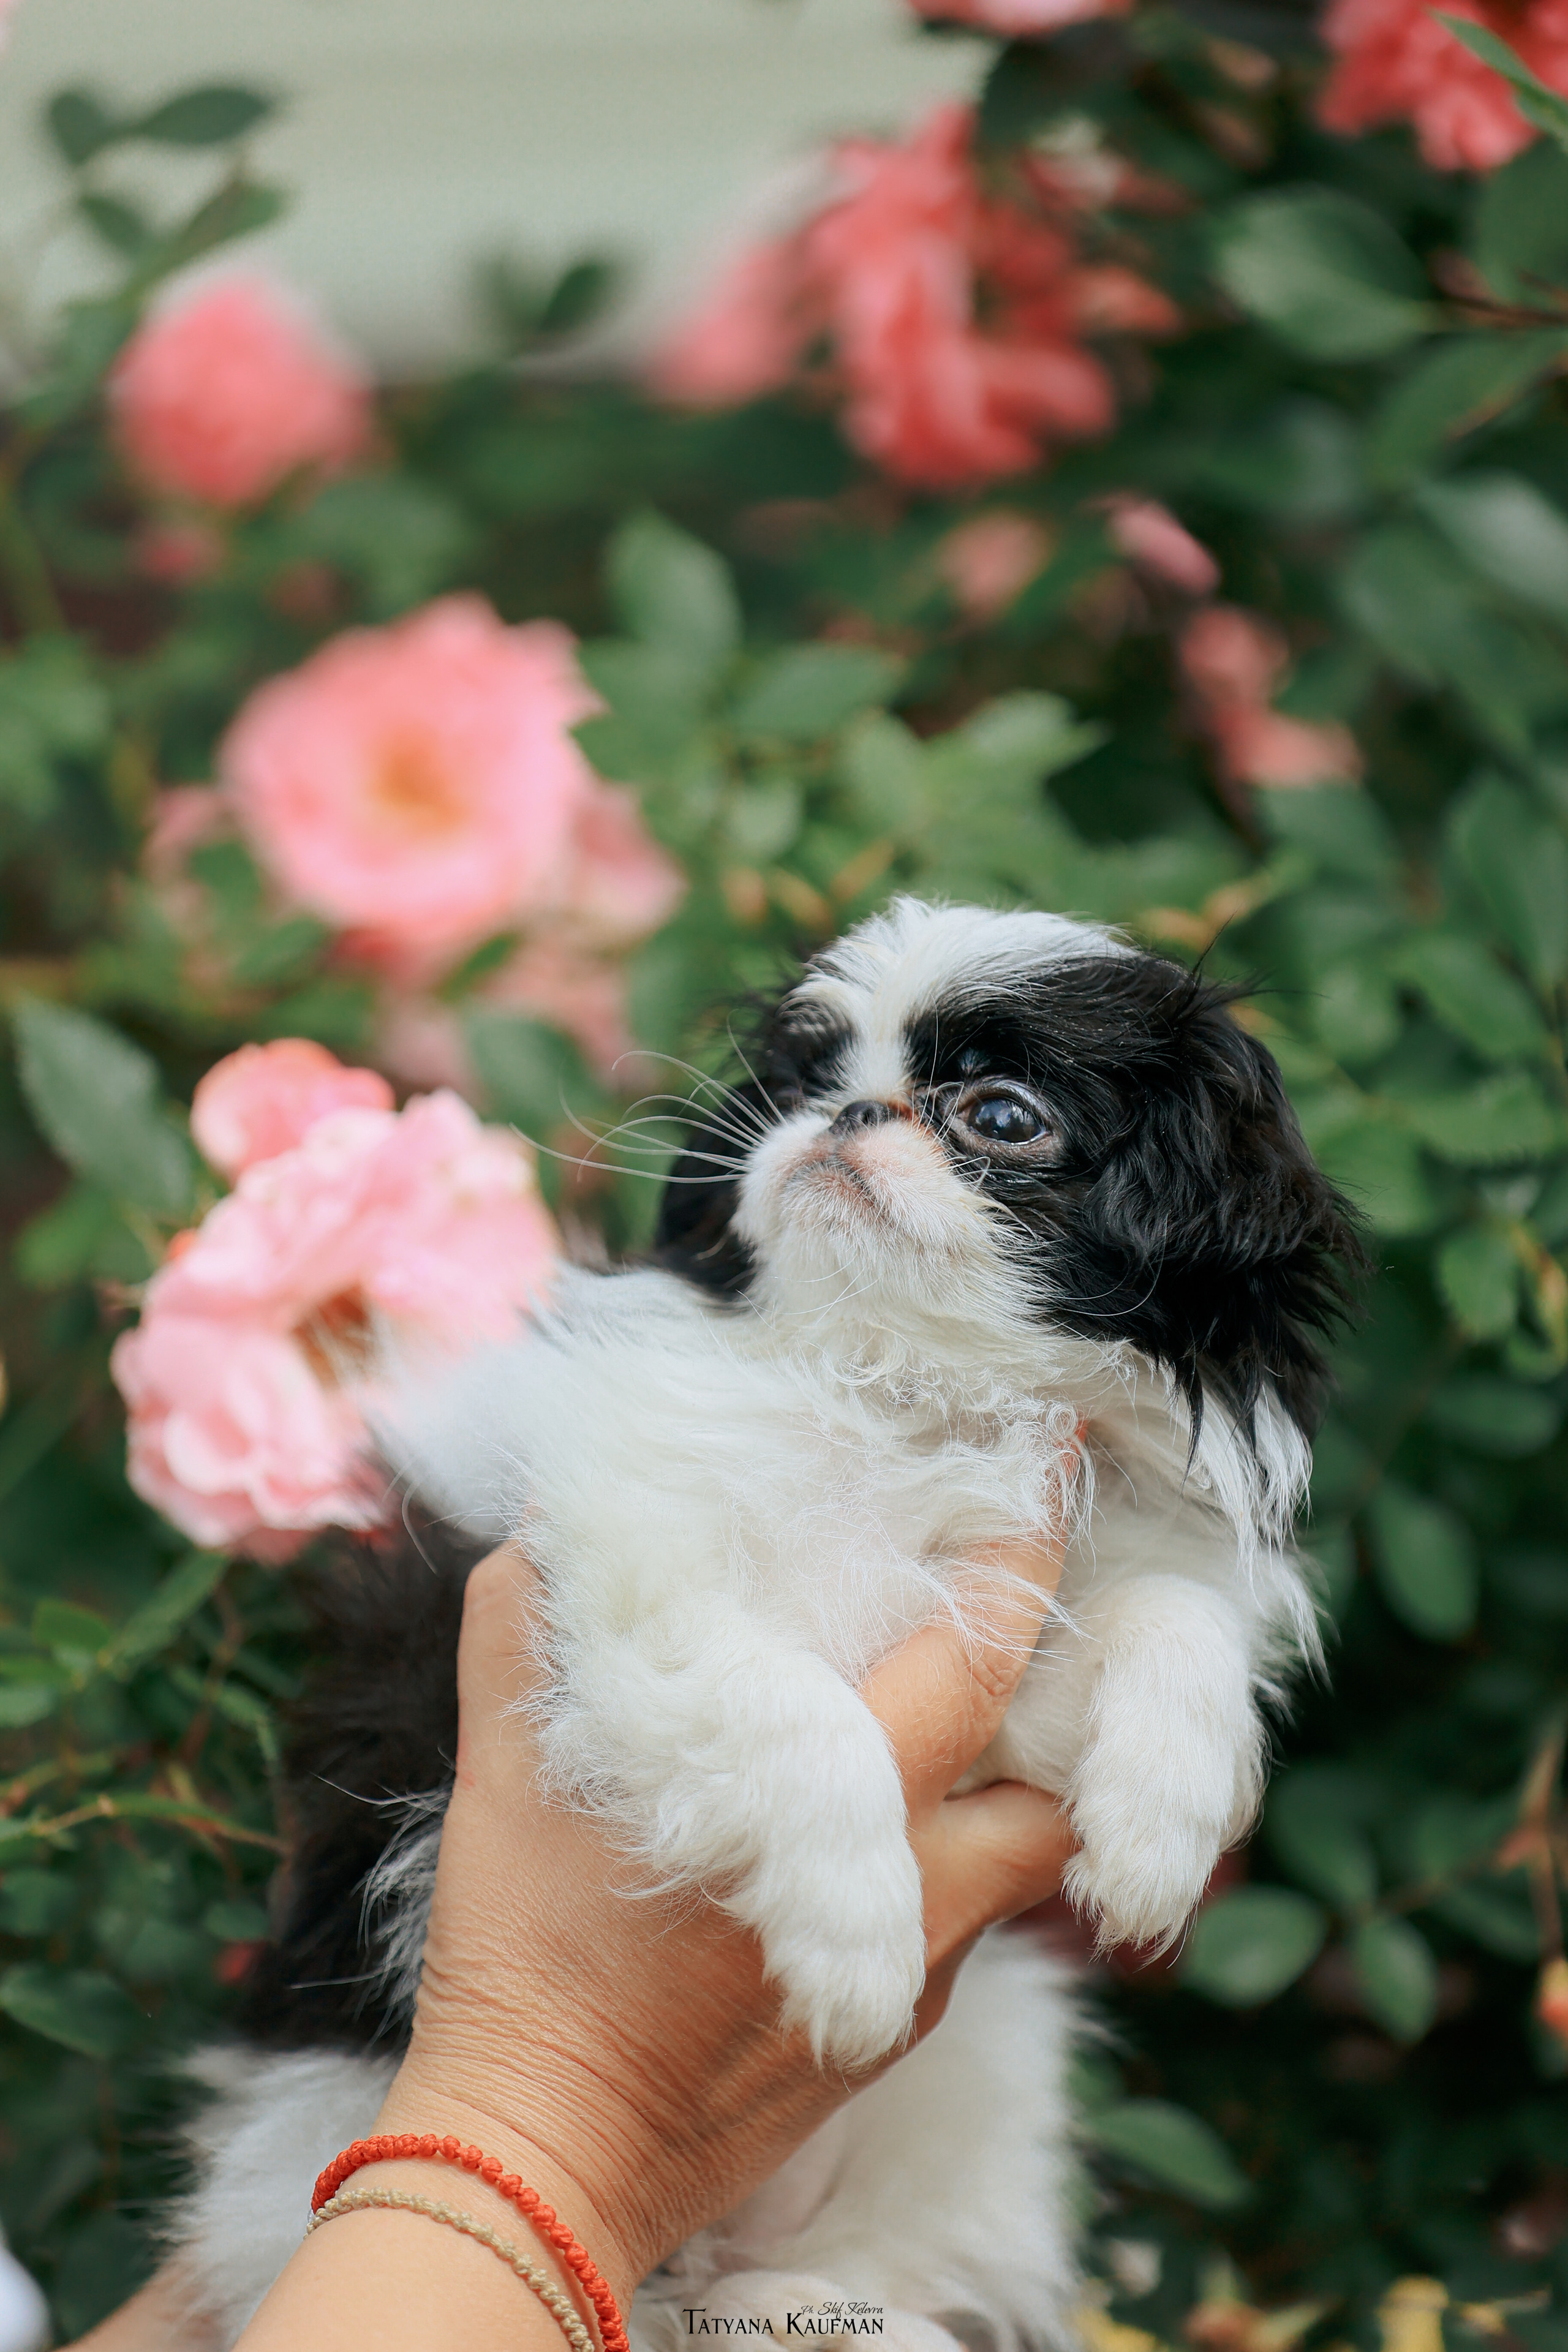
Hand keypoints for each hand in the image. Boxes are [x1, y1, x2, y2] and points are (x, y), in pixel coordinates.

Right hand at [372, 1532, 1076, 2301]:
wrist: (545, 2156)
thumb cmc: (529, 1953)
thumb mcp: (504, 1771)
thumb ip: (528, 1627)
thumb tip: (544, 1522)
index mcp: (840, 1804)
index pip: (983, 1659)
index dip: (1027, 1559)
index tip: (1053, 1474)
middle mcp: (915, 1893)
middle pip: (1055, 1772)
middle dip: (1067, 1677)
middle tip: (1039, 1593)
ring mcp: (914, 1975)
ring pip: (1023, 1855)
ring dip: (1018, 1781)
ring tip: (982, 1710)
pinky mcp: (891, 2032)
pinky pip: (967, 1925)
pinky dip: (956, 1860)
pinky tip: (892, 1825)